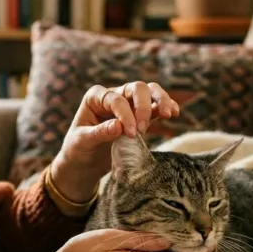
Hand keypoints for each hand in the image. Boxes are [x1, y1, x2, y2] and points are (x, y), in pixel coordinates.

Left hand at [51, 82, 180, 202]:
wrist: (84, 163)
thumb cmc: (78, 149)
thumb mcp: (81, 142)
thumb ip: (98, 133)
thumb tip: (119, 126)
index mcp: (95, 97)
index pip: (115, 99)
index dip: (125, 114)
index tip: (130, 133)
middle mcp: (114, 95)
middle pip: (136, 88)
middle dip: (143, 106)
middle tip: (141, 129)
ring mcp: (129, 104)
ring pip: (150, 92)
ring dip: (161, 100)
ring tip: (168, 114)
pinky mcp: (140, 117)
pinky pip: (156, 107)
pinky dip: (166, 107)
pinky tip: (174, 113)